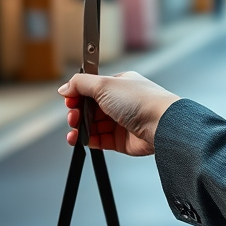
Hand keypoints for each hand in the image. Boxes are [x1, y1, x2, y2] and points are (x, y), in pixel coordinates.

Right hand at [58, 72, 179, 156]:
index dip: (78, 94)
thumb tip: (64, 87)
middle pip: (89, 108)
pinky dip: (87, 140)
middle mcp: (120, 102)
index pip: (91, 88)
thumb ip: (81, 84)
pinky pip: (98, 140)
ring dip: (79, 128)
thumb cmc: (140, 101)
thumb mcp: (105, 84)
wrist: (161, 125)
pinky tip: (79, 139)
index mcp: (119, 85)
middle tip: (72, 115)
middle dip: (76, 112)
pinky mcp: (121, 140)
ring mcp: (121, 122)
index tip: (69, 100)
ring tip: (74, 131)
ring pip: (92, 125)